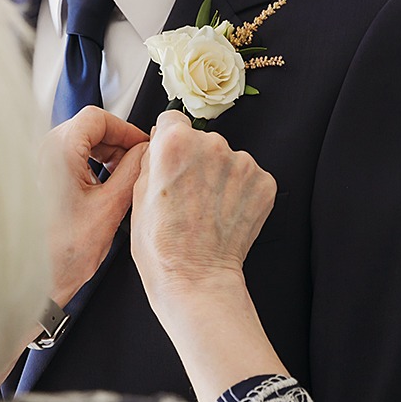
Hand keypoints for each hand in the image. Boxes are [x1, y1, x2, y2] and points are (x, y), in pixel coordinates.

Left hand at [39, 106, 147, 305]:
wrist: (35, 282)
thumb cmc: (62, 253)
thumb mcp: (111, 207)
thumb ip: (133, 171)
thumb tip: (144, 152)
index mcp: (58, 152)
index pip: (98, 118)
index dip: (125, 129)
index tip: (142, 145)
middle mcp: (42, 153)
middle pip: (87, 127)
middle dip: (116, 143)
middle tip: (136, 163)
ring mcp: (37, 164)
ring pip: (78, 141)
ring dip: (104, 154)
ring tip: (120, 178)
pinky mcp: (37, 178)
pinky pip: (68, 157)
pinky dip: (89, 164)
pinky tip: (102, 186)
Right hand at [131, 111, 281, 401]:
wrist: (198, 281)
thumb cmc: (160, 245)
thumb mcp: (136, 195)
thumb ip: (151, 159)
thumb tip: (160, 141)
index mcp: (175, 143)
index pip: (172, 120)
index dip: (168, 141)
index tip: (170, 161)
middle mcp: (212, 144)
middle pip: (202, 139)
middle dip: (195, 159)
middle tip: (187, 194)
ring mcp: (242, 163)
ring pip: (227, 158)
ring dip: (219, 175)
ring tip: (207, 208)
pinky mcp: (264, 182)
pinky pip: (248, 177)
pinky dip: (239, 191)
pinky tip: (225, 214)